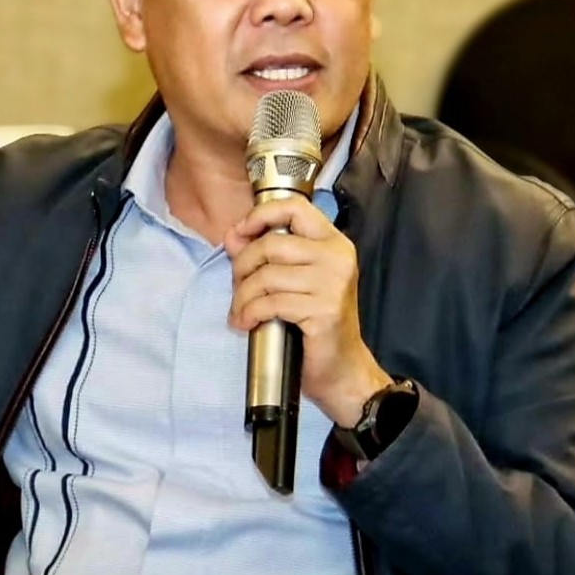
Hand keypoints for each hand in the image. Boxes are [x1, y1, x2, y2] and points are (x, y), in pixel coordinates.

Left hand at [225, 197, 392, 427]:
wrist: (342, 368)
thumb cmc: (317, 323)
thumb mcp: (293, 281)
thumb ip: (266, 255)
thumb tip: (232, 236)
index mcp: (333, 242)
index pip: (294, 207)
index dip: (260, 215)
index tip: (239, 233)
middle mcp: (337, 257)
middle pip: (271, 243)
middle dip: (242, 266)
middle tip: (237, 286)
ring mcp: (333, 284)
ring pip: (266, 276)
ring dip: (242, 295)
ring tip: (240, 310)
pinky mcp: (323, 311)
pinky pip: (270, 303)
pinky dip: (249, 313)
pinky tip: (245, 323)